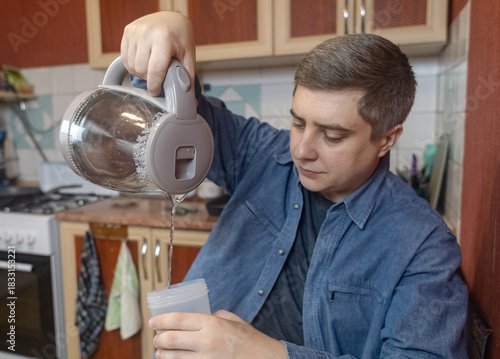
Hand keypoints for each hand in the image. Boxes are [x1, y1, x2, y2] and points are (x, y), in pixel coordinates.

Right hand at [120, 11, 195, 95]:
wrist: (172, 18)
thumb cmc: (181, 38)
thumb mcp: (188, 57)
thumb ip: (187, 79)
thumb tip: (191, 102)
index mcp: (164, 38)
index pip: (154, 70)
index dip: (154, 86)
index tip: (156, 92)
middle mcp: (147, 32)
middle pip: (141, 69)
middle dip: (149, 79)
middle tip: (158, 77)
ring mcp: (135, 31)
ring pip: (131, 65)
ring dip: (140, 72)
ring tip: (151, 69)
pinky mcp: (128, 31)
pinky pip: (125, 57)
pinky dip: (133, 65)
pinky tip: (143, 62)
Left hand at [149, 310, 286, 358]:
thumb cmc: (249, 340)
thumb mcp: (232, 320)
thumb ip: (214, 316)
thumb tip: (198, 318)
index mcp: (211, 324)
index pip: (177, 320)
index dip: (160, 321)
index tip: (152, 322)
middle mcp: (206, 342)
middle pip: (170, 340)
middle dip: (158, 340)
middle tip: (156, 339)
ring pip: (173, 358)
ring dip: (163, 355)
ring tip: (161, 353)